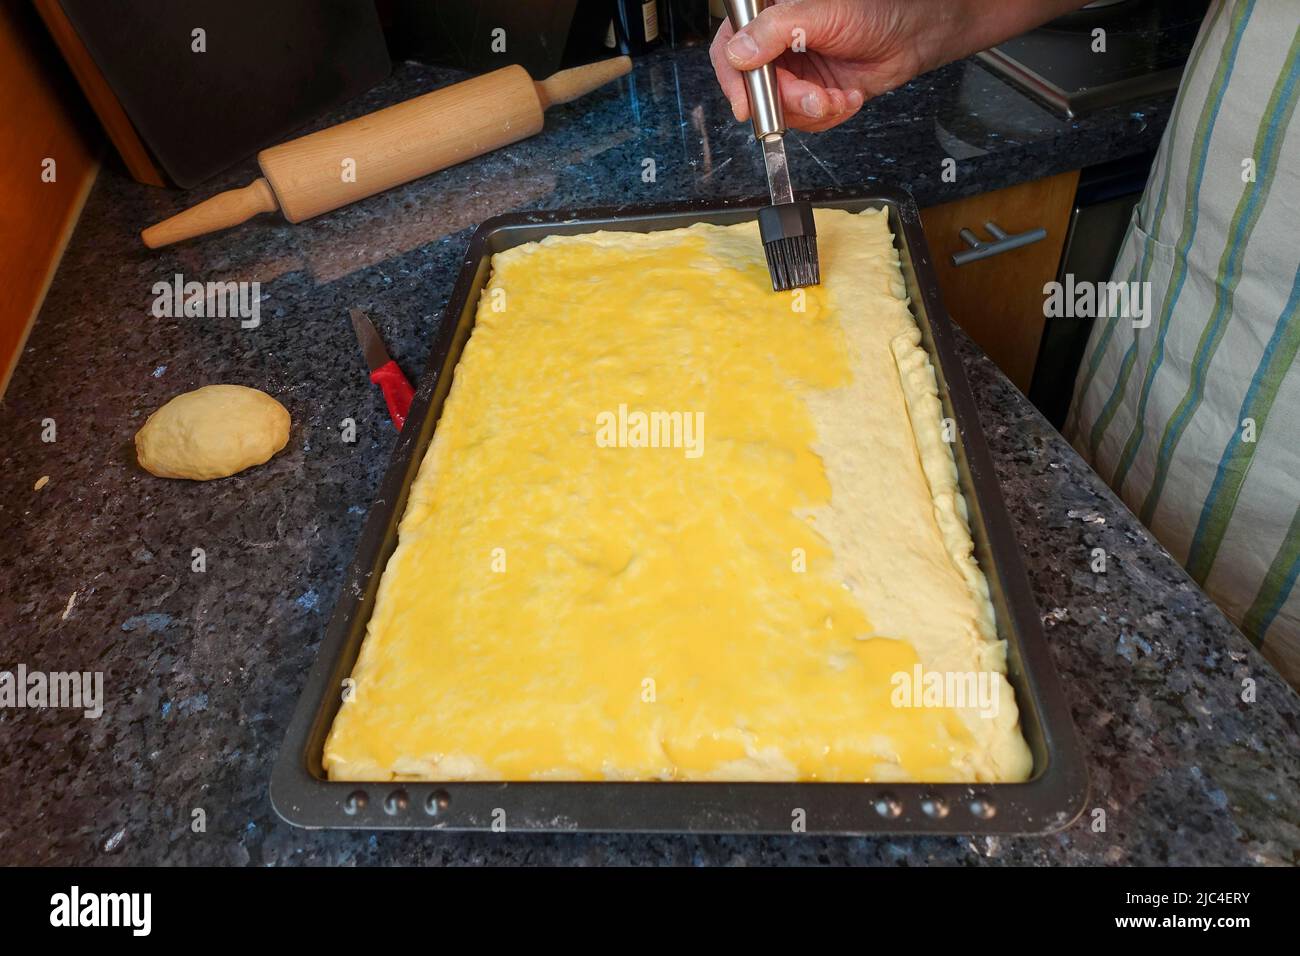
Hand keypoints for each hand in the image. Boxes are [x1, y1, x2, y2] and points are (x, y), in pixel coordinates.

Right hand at [710, 0, 1087, 131]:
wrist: (914, 38)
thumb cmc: (877, 11)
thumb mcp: (822, 14)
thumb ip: (775, 30)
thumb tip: (739, 53)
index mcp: (770, 16)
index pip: (730, 47)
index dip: (733, 79)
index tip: (745, 104)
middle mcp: (775, 45)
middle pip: (754, 87)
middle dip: (785, 101)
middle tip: (812, 99)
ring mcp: (793, 72)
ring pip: (779, 110)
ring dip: (810, 111)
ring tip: (837, 98)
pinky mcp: (811, 94)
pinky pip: (804, 120)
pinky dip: (826, 116)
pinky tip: (847, 97)